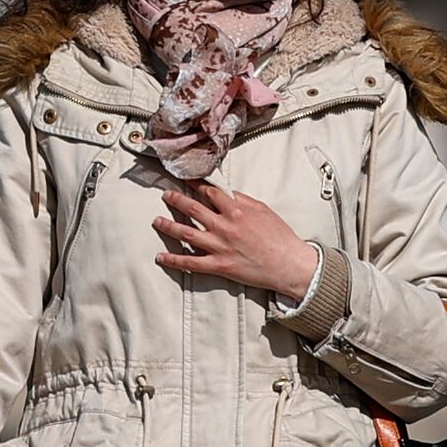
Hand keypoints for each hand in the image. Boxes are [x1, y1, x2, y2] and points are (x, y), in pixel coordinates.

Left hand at [155, 178, 318, 301]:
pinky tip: (161, 257)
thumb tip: (229, 194)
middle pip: (193, 208)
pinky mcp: (219, 266)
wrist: (289, 264)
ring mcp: (220, 246)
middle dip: (176, 200)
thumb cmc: (280, 238)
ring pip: (187, 233)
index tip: (186, 180)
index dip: (195, 184)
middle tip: (165, 195)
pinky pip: (191, 262)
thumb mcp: (264, 211)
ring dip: (169, 226)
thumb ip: (244, 200)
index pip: (210, 192)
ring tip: (156, 220)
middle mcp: (225, 226)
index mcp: (236, 210)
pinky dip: (174, 260)